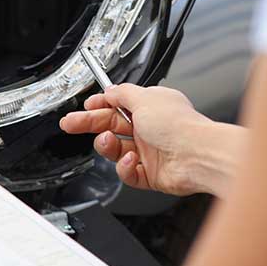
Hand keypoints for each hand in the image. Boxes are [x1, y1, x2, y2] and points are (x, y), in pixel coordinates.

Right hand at [60, 84, 243, 197]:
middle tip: (69, 124)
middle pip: (110, 126)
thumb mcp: (144, 98)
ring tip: (108, 142)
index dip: (98, 107)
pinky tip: (130, 161)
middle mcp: (150, 129)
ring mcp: (149, 152)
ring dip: (107, 146)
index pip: (116, 106)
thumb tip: (110, 90)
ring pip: (115, 150)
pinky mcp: (150, 175)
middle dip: (88, 124)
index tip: (84, 108)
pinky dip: (124, 167)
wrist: (197, 156)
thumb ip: (122, 94)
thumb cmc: (178, 126)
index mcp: (150, 107)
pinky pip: (127, 172)